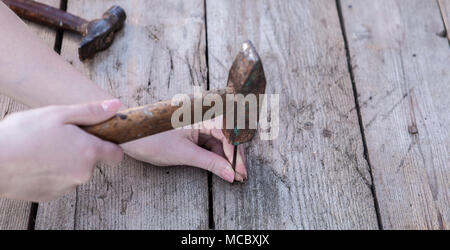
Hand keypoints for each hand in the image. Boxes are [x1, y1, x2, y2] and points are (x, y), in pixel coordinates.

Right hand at [0, 100, 122, 201]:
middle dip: (81, 148)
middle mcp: (82, 174)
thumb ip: (91, 111)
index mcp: (89, 153)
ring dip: (65, 160)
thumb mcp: (59, 114)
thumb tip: (117, 106)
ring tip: (41, 147)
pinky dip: (50, 172)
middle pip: (92, 161)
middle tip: (58, 135)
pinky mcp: (49, 195)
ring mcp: (66, 187)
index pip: (116, 154)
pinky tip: (34, 161)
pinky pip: (58, 181)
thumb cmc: (23, 134)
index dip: (109, 144)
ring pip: (74, 171)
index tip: (98, 136)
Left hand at [121, 117, 246, 182]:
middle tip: (239, 176)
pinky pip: (210, 140)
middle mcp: (202, 114)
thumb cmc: (151, 140)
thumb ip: (210, 163)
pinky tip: (220, 166)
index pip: (228, 133)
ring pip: (220, 139)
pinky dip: (216, 154)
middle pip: (227, 135)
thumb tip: (230, 174)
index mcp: (201, 114)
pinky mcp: (193, 128)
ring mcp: (198, 121)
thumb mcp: (184, 154)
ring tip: (232, 174)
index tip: (240, 172)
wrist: (128, 135)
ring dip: (226, 156)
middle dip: (234, 156)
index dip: (236, 154)